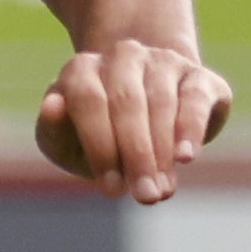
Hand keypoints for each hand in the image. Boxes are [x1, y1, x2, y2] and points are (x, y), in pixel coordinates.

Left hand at [35, 37, 232, 202]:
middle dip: (136, 154)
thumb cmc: (96, 134)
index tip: (112, 189)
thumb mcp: (67, 141)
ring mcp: (162, 60)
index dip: (101, 146)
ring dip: (162, 151)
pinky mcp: (199, 76)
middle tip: (144, 196)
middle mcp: (122, 55)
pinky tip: (186, 157)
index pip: (87, 100)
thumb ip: (54, 129)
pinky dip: (191, 128)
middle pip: (126, 102)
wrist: (143, 113)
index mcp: (82, 68)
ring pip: (161, 102)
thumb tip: (52, 106)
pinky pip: (195, 98)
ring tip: (162, 191)